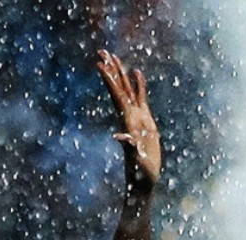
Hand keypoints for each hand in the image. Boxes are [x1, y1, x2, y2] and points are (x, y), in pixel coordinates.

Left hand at [98, 50, 160, 189]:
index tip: (100, 64)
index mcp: (126, 121)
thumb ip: (130, 147)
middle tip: (102, 52)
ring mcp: (136, 117)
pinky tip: (137, 72)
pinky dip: (139, 84)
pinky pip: (141, 97)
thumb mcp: (136, 160)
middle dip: (111, 70)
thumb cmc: (140, 174)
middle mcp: (128, 116)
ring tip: (115, 57)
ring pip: (128, 90)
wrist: (143, 181)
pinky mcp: (145, 121)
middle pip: (119, 88)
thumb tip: (120, 137)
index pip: (116, 96)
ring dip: (121, 74)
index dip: (109, 80)